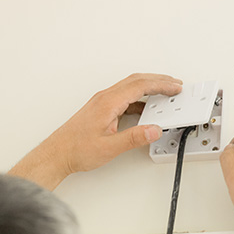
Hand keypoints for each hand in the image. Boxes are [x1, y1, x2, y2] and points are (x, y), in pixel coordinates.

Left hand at [48, 73, 182, 173]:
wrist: (57, 153)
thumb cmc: (76, 149)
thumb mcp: (109, 147)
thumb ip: (134, 138)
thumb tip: (154, 129)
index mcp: (108, 102)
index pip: (140, 86)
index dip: (161, 85)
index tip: (175, 87)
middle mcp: (105, 98)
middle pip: (136, 81)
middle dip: (158, 80)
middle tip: (175, 84)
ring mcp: (102, 102)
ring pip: (130, 87)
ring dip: (149, 87)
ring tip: (165, 93)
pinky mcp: (102, 109)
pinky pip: (125, 97)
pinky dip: (140, 98)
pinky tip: (147, 108)